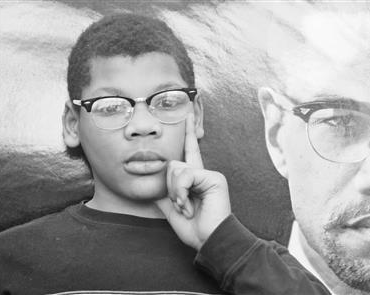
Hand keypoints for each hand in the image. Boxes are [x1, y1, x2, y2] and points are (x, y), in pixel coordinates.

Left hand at [156, 113, 230, 250]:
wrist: (209, 240)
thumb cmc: (194, 228)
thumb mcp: (173, 210)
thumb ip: (165, 195)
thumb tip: (154, 187)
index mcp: (195, 179)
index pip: (189, 151)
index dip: (188, 133)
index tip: (187, 114)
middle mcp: (203, 173)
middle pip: (172, 164)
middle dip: (170, 188)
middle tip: (181, 205)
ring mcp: (210, 174)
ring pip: (176, 169)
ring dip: (175, 192)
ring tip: (187, 207)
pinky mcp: (214, 177)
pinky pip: (186, 175)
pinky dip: (181, 192)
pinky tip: (189, 204)